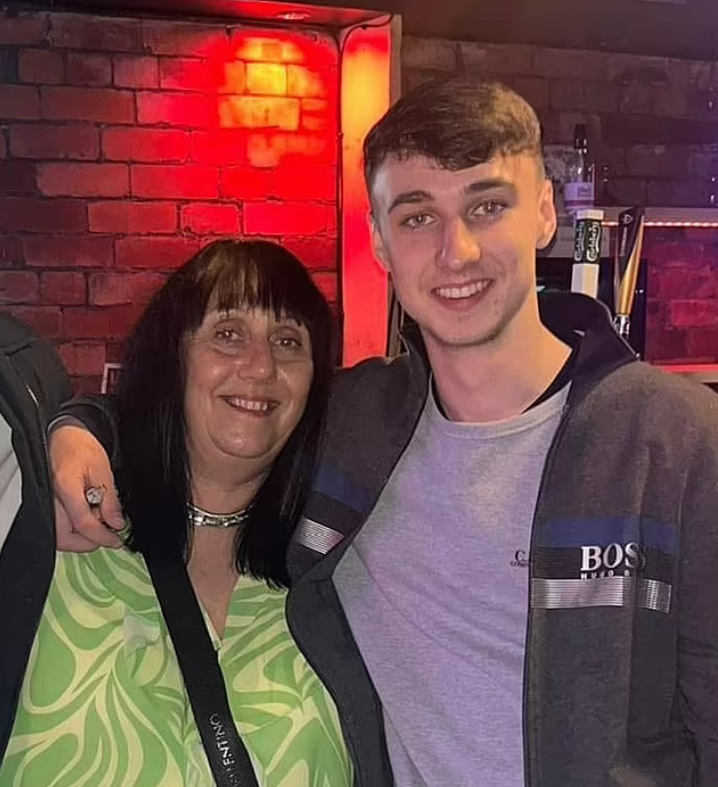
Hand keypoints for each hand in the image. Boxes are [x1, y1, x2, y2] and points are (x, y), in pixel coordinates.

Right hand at [50, 425, 124, 550]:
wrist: (63, 435)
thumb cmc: (80, 446)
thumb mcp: (103, 470)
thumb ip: (109, 500)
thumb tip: (116, 523)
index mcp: (66, 488)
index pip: (83, 523)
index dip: (102, 536)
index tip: (117, 540)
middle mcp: (50, 499)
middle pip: (64, 537)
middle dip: (88, 543)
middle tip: (108, 538)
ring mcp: (45, 502)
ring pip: (58, 536)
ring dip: (80, 539)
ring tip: (101, 528)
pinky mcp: (46, 504)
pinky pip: (57, 526)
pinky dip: (73, 530)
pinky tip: (89, 521)